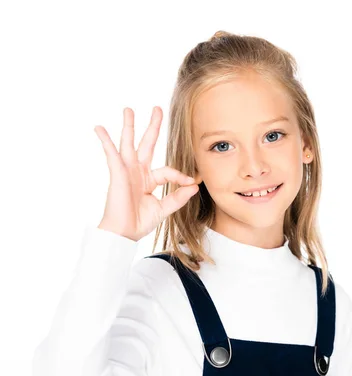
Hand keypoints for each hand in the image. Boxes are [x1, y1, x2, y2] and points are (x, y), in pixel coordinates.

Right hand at [94, 106, 198, 241]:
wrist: (124, 233)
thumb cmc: (139, 222)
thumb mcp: (164, 208)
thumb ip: (178, 197)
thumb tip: (194, 186)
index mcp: (148, 179)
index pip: (168, 170)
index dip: (181, 176)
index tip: (192, 182)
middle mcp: (137, 171)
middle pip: (147, 144)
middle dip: (153, 126)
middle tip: (157, 108)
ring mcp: (126, 171)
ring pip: (128, 143)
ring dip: (129, 126)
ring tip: (129, 109)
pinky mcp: (117, 173)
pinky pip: (111, 154)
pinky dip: (106, 141)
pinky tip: (100, 128)